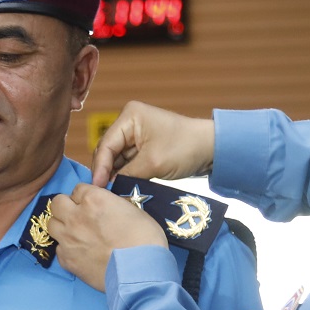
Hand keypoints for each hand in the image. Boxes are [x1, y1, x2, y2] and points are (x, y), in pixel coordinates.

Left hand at [47, 183, 166, 291]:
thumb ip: (113, 205)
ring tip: (75, 233)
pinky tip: (80, 253)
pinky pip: (59, 249)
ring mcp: (68, 239)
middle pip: (57, 203)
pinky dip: (67, 249)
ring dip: (62, 226)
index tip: (93, 205)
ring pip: (51, 224)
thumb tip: (107, 208)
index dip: (85, 197)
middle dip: (67, 206)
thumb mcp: (133, 211)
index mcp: (93, 199)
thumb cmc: (145, 240)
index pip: (78, 188)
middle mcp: (75, 216)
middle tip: (79, 215)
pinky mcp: (67, 260)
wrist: (140, 272)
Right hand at [91, 101, 215, 187]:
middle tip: (102, 193)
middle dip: (106, 171)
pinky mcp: (144, 146)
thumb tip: (109, 188)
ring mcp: (137, 134)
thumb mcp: (152, 163)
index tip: (96, 187)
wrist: (213, 149)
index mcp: (130, 116)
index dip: (100, 167)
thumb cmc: (185, 148)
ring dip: (115, 175)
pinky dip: (125, 174)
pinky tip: (121, 188)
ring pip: (117, 158)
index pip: (106, 144)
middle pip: (108, 150)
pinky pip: (128, 162)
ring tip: (110, 194)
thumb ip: (127, 175)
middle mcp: (130, 122)